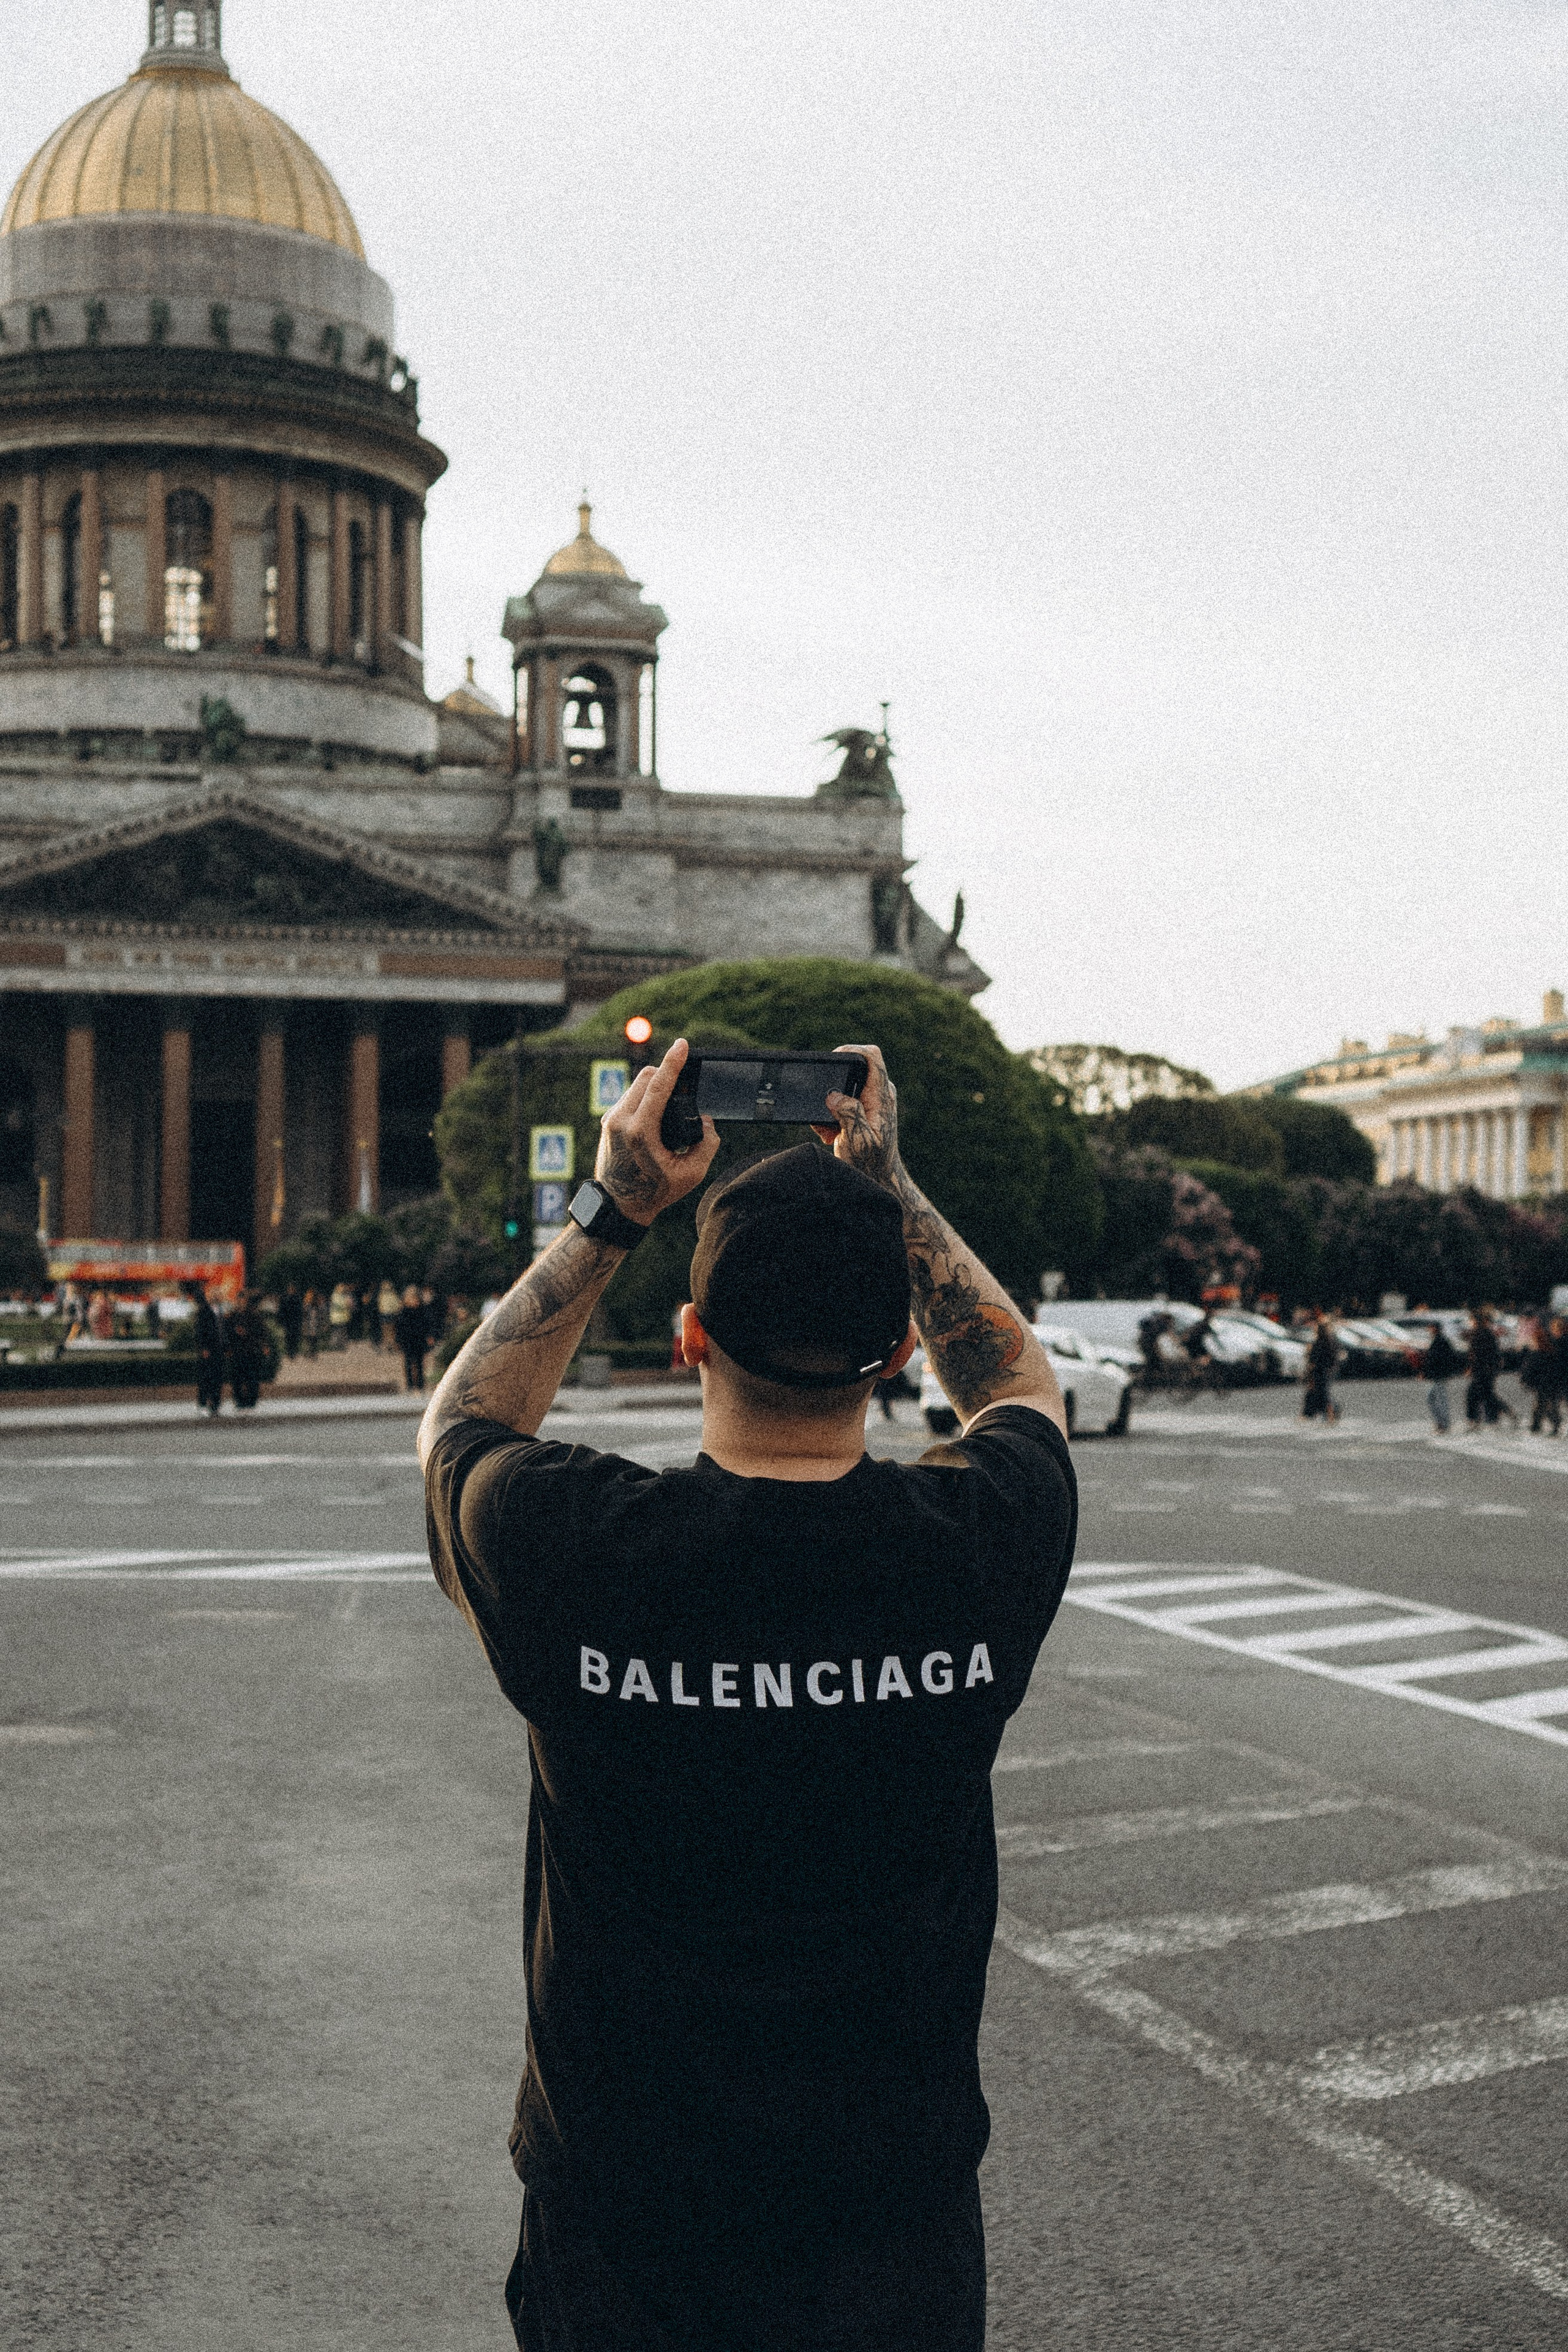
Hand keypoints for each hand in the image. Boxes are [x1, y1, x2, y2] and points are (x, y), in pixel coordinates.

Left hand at [594, 1038, 719, 1224]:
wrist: (618, 1206)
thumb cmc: (655, 1192)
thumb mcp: (691, 1174)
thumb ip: (707, 1144)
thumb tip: (706, 1120)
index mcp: (640, 1132)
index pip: (658, 1086)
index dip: (673, 1062)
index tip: (682, 1044)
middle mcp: (621, 1121)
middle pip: (646, 1076)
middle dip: (667, 1073)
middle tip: (684, 1084)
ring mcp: (611, 1119)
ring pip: (637, 1084)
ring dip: (656, 1085)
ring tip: (671, 1103)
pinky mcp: (608, 1121)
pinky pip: (630, 1096)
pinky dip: (645, 1096)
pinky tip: (656, 1111)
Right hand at [813, 1043, 902, 1192]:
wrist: (877, 1180)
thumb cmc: (871, 1163)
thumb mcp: (857, 1140)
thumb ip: (848, 1113)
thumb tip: (833, 1095)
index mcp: (881, 1096)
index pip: (872, 1055)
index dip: (851, 1049)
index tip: (832, 1059)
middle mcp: (878, 1093)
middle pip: (852, 1069)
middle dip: (831, 1085)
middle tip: (825, 1108)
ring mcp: (870, 1101)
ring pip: (841, 1087)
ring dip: (828, 1105)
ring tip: (828, 1128)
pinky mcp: (860, 1111)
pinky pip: (839, 1102)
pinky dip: (830, 1116)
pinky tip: (831, 1135)